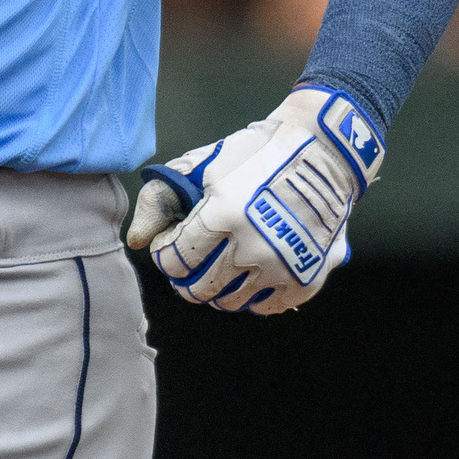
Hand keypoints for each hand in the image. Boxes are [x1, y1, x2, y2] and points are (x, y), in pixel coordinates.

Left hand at [124, 86, 381, 314]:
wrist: (322, 151)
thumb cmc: (255, 153)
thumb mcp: (203, 165)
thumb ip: (161, 201)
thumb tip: (137, 242)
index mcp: (222, 217)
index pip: (173, 262)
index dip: (165, 253)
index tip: (171, 242)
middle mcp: (253, 248)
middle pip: (198, 290)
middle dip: (186, 276)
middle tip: (192, 258)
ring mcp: (282, 267)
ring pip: (229, 302)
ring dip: (218, 287)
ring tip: (221, 262)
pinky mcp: (307, 278)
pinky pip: (265, 307)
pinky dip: (252, 295)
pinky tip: (250, 271)